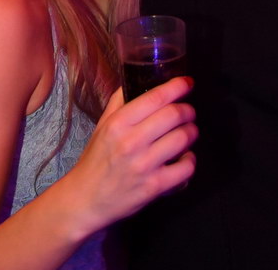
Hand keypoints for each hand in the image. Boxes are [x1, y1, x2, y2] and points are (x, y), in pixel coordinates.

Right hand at [65, 76, 197, 235]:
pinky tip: (184, 158)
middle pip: (174, 115)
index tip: (187, 82)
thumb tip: (135, 78)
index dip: (177, 86)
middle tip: (188, 112)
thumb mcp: (103, 125)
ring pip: (183, 138)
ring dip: (191, 132)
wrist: (85, 199)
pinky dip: (190, 160)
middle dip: (188, 110)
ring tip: (188, 133)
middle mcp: (131, 141)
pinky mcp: (154, 187)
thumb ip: (119, 101)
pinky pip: (186, 168)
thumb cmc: (96, 159)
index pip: (156, 97)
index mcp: (118, 123)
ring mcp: (144, 165)